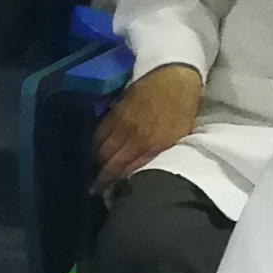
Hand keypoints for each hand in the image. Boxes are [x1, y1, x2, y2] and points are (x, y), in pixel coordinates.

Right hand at [94, 63, 204, 185]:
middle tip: (94, 191)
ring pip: (102, 151)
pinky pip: (99, 134)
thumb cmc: (182, 108)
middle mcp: (136, 139)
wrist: (173, 76)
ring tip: (90, 174)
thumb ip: (164, 152)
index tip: (113, 196)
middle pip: (112, 165)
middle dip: (102, 180)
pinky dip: (93, 146)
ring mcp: (123, 126)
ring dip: (95, 165)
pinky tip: (91, 152)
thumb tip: (150, 168)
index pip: (132, 172)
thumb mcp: (181, 135)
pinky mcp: (114, 114)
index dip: (121, 185)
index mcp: (155, 146)